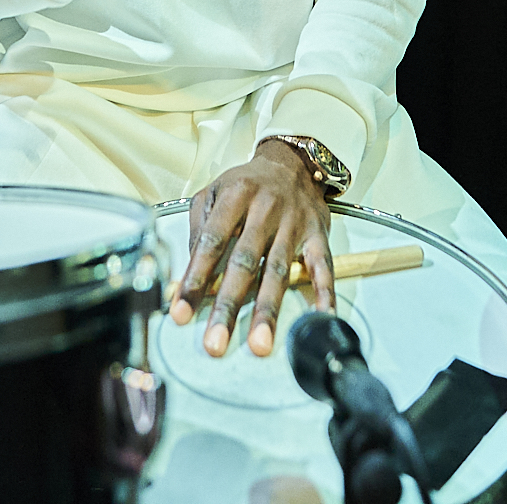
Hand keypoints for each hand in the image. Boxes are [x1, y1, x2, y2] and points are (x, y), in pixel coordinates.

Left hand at [169, 140, 334, 357]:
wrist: (293, 163)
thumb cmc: (247, 183)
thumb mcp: (213, 191)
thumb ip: (199, 227)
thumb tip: (191, 270)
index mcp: (235, 196)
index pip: (211, 242)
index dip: (195, 279)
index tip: (181, 312)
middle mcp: (265, 210)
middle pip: (244, 263)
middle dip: (228, 306)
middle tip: (216, 343)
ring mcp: (294, 224)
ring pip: (278, 271)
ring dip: (268, 310)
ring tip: (259, 344)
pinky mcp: (318, 235)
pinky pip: (323, 267)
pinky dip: (325, 293)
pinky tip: (321, 318)